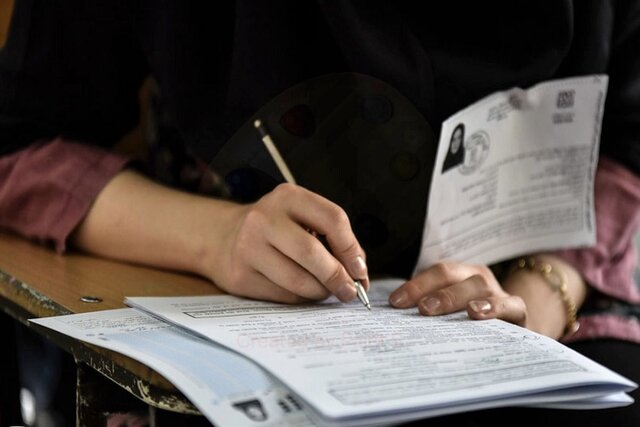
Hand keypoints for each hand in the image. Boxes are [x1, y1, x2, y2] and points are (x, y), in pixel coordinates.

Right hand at [209, 183, 368, 303]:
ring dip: (320, 292)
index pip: (333, 219)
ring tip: (325, 290)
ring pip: (298, 281)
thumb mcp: (301, 217)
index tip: (360, 269)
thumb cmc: (276, 229)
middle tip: (350, 291)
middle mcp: (264, 219)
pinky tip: (300, 291)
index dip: (352, 249)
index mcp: (287, 197)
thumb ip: (332, 237)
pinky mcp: (240, 276)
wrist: (223, 237)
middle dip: (337, 277)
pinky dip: (300, 298)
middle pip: (312, 254)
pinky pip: (283, 295)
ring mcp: (248, 248)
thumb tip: (358, 271)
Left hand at [389, 261, 527, 326]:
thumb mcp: (451, 312)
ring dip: (453, 296)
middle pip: (452, 275)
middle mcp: (478, 279)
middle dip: (429, 289)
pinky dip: (494, 308)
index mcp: (460, 274)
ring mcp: (498, 292)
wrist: (514, 334)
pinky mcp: (517, 311)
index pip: (436, 272)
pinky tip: (476, 314)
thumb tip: (397, 315)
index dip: (415, 284)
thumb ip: (430, 309)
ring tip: (434, 309)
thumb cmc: (473, 323)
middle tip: (415, 307)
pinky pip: (510, 305)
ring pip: (477, 286)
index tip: (395, 302)